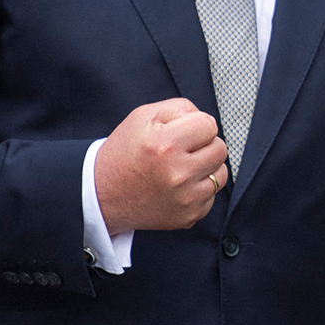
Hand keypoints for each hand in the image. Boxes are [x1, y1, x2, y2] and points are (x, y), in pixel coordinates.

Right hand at [94, 98, 228, 232]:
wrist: (102, 195)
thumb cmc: (124, 152)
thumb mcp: (143, 117)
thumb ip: (180, 108)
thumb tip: (207, 122)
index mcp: (166, 145)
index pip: (209, 125)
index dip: (195, 125)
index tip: (181, 132)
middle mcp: (178, 174)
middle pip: (220, 148)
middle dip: (203, 145)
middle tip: (181, 150)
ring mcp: (185, 199)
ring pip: (221, 173)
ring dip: (206, 167)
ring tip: (181, 167)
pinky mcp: (188, 216)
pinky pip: (212, 196)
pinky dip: (199, 189)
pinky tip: (177, 187)